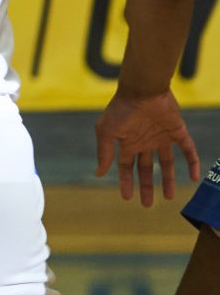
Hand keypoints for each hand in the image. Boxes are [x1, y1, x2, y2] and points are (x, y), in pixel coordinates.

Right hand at [94, 89, 200, 206]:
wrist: (143, 89)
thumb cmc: (121, 109)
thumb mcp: (107, 132)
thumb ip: (104, 153)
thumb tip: (98, 173)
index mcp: (128, 141)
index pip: (126, 166)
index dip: (126, 181)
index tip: (127, 197)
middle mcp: (145, 141)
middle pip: (146, 168)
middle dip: (147, 186)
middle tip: (148, 204)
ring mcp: (162, 136)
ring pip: (167, 163)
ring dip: (168, 180)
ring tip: (169, 197)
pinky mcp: (177, 131)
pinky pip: (188, 150)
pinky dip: (193, 163)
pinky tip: (195, 177)